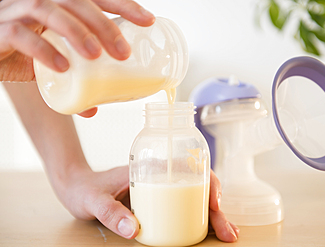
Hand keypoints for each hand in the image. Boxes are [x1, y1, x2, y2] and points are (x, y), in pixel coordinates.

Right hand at [0, 0, 154, 117]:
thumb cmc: (21, 52)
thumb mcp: (52, 64)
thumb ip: (73, 82)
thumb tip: (95, 109)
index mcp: (60, 6)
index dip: (124, 5)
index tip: (148, 21)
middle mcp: (40, 2)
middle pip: (77, 2)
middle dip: (104, 25)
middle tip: (124, 53)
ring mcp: (17, 12)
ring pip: (49, 11)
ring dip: (76, 32)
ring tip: (96, 56)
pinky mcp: (1, 31)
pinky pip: (21, 35)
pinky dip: (43, 49)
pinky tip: (62, 66)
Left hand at [56, 165, 238, 241]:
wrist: (77, 186)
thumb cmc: (86, 189)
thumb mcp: (94, 201)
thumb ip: (110, 213)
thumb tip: (133, 229)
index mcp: (150, 168)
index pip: (189, 168)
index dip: (208, 184)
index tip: (215, 203)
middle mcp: (160, 174)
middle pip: (198, 185)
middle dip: (217, 207)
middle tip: (228, 231)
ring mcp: (160, 187)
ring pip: (195, 195)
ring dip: (213, 213)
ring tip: (226, 233)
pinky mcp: (158, 198)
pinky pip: (185, 204)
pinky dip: (201, 215)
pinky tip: (209, 229)